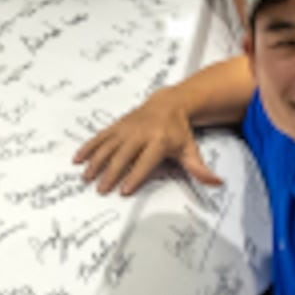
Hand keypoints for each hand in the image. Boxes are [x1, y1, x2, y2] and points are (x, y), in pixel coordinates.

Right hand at [72, 87, 217, 196]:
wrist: (169, 103)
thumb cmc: (179, 132)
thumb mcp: (190, 149)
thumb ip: (200, 169)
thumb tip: (217, 183)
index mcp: (159, 141)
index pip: (145, 162)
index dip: (134, 175)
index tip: (124, 190)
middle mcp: (141, 134)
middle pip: (123, 156)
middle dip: (111, 173)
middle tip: (100, 189)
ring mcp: (126, 129)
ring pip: (108, 146)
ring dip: (95, 162)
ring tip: (85, 177)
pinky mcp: (117, 126)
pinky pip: (100, 137)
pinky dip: (88, 147)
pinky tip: (77, 159)